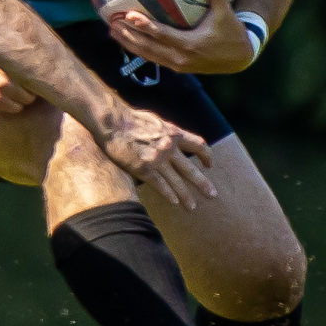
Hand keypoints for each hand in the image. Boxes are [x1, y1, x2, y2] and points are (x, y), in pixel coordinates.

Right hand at [93, 103, 216, 209]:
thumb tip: (172, 136)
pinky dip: (169, 195)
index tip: (209, 166)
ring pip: (178, 182)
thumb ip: (166, 132)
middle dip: (203, 184)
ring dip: (187, 196)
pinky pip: (160, 186)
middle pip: (192, 170)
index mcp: (174, 133)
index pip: (200, 146)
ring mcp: (157, 160)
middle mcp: (169, 148)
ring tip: (193, 207)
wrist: (112, 121)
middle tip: (212, 195)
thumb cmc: (130, 118)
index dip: (207, 157)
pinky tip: (175, 203)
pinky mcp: (144, 169)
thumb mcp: (155, 121)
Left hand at [105, 0, 255, 74]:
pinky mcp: (177, 67)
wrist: (241, 58)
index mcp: (189, 44)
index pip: (161, 34)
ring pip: (147, 55)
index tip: (128, 16)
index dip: (144, 25)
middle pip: (147, 47)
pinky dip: (139, 49)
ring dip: (129, 43)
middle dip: (128, 35)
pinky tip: (128, 40)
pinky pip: (154, 58)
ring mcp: (177, 65)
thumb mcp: (225, 14)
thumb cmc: (232, 33)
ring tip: (112, 32)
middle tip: (111, 23)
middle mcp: (180, 58)